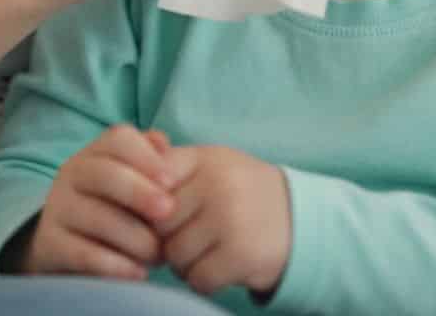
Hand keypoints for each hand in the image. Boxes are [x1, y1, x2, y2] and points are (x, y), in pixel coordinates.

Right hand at [21, 125, 187, 279]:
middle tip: (168, 211)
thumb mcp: (134, 182)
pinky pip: (84, 254)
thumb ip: (152, 160)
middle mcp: (71, 175)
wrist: (69, 248)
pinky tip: (139, 272)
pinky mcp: (50, 245)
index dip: (146, 157)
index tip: (171, 181)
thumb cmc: (117, 209)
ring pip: (98, 218)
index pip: (118, 139)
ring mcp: (57, 209)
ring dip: (136, 238)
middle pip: (105, 173)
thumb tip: (162, 143)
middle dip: (140, 192)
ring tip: (159, 254)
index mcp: (95, 153)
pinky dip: (117, 265)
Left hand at [155, 144, 292, 296]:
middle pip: (159, 225)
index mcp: (205, 159)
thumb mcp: (213, 166)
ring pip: (175, 256)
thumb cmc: (242, 193)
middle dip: (166, 239)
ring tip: (204, 252)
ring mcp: (230, 219)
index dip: (148, 205)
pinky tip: (219, 267)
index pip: (150, 181)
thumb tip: (134, 154)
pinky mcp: (241, 254)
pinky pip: (198, 279)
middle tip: (187, 238)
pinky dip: (204, 281)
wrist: (301, 220)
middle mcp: (217, 184)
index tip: (161, 214)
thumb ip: (172, 162)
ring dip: (184, 264)